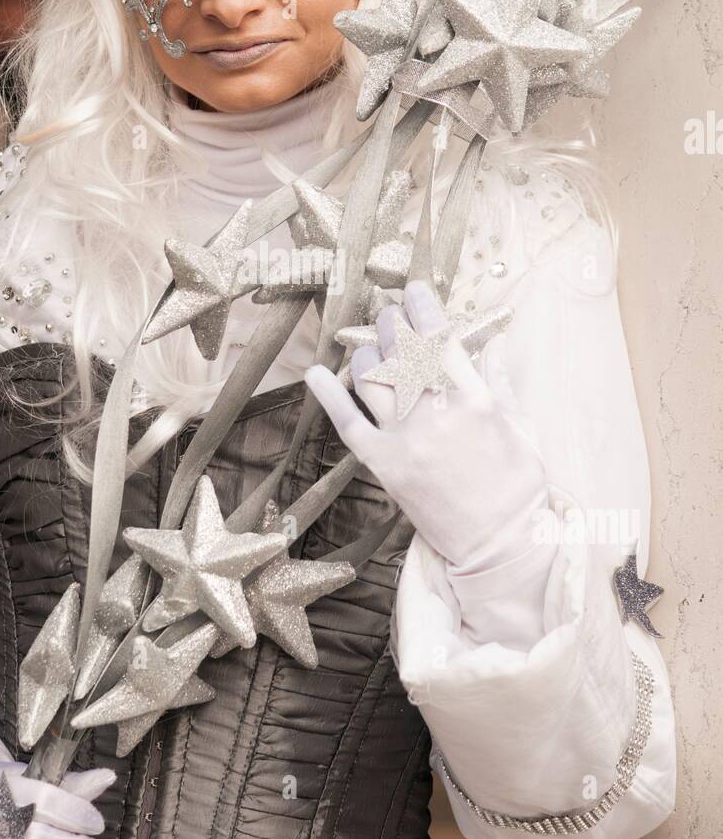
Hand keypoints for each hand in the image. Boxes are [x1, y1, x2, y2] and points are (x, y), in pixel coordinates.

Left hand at [304, 279, 548, 566]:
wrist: (500, 546)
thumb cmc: (519, 488)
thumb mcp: (522, 428)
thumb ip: (502, 382)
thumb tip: (494, 342)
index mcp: (476, 398)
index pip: (439, 335)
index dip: (421, 306)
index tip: (413, 292)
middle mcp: (437, 412)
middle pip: (400, 348)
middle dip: (391, 324)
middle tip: (390, 320)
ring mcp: (406, 439)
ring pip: (371, 376)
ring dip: (367, 355)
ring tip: (373, 353)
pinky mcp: (383, 466)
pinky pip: (347, 422)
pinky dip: (329, 394)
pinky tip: (317, 372)